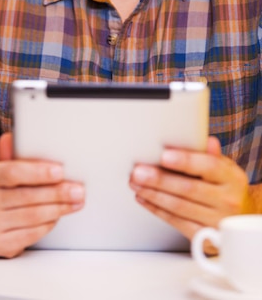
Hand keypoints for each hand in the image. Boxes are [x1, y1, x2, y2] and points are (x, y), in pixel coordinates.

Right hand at [0, 132, 84, 257]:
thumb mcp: (0, 171)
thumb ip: (10, 156)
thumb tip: (12, 137)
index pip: (12, 173)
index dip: (38, 172)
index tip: (60, 171)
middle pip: (28, 196)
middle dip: (58, 193)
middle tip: (78, 190)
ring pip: (33, 216)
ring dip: (59, 208)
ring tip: (75, 202)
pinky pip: (33, 233)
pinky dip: (49, 223)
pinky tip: (58, 215)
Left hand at [129, 136, 251, 241]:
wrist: (242, 218)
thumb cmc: (226, 188)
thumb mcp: (224, 168)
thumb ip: (212, 156)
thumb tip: (208, 141)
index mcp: (231, 178)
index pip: (209, 166)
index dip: (185, 161)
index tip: (164, 156)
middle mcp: (226, 200)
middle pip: (188, 188)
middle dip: (159, 179)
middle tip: (138, 172)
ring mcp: (216, 220)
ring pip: (179, 207)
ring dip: (153, 194)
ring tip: (136, 184)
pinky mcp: (204, 237)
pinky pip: (176, 222)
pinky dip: (157, 210)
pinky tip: (145, 199)